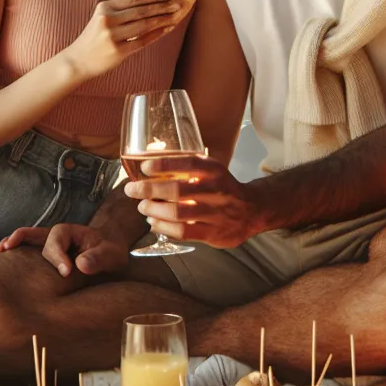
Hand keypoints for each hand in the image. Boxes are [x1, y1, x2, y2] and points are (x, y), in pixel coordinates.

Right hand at [0, 223, 126, 277]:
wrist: (109, 248)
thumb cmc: (110, 251)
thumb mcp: (111, 255)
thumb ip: (98, 258)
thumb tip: (80, 264)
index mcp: (69, 231)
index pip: (57, 241)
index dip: (59, 257)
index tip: (67, 272)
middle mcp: (55, 234)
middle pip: (39, 241)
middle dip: (39, 254)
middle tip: (44, 267)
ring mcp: (47, 242)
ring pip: (27, 238)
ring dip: (14, 242)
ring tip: (0, 249)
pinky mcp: (44, 252)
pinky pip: (26, 246)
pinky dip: (15, 247)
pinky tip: (2, 253)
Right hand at [59, 0, 183, 79]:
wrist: (77, 60)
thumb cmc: (94, 38)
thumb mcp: (103, 18)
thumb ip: (122, 10)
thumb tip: (152, 2)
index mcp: (105, 7)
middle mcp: (108, 19)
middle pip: (142, 10)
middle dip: (164, 5)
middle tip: (179, 2)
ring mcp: (113, 36)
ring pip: (145, 24)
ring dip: (164, 19)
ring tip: (177, 14)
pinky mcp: (118, 51)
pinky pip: (142, 41)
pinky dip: (157, 34)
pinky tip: (167, 28)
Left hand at [124, 156, 266, 248]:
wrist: (253, 210)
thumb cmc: (222, 187)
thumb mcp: (209, 170)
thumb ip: (183, 163)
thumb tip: (149, 152)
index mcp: (215, 170)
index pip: (188, 163)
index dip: (164, 164)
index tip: (145, 167)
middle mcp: (218, 190)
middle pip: (178, 190)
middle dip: (150, 189)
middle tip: (132, 189)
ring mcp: (217, 214)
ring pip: (178, 213)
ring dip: (154, 210)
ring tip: (143, 207)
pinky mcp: (214, 233)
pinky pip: (183, 232)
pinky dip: (163, 227)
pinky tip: (154, 222)